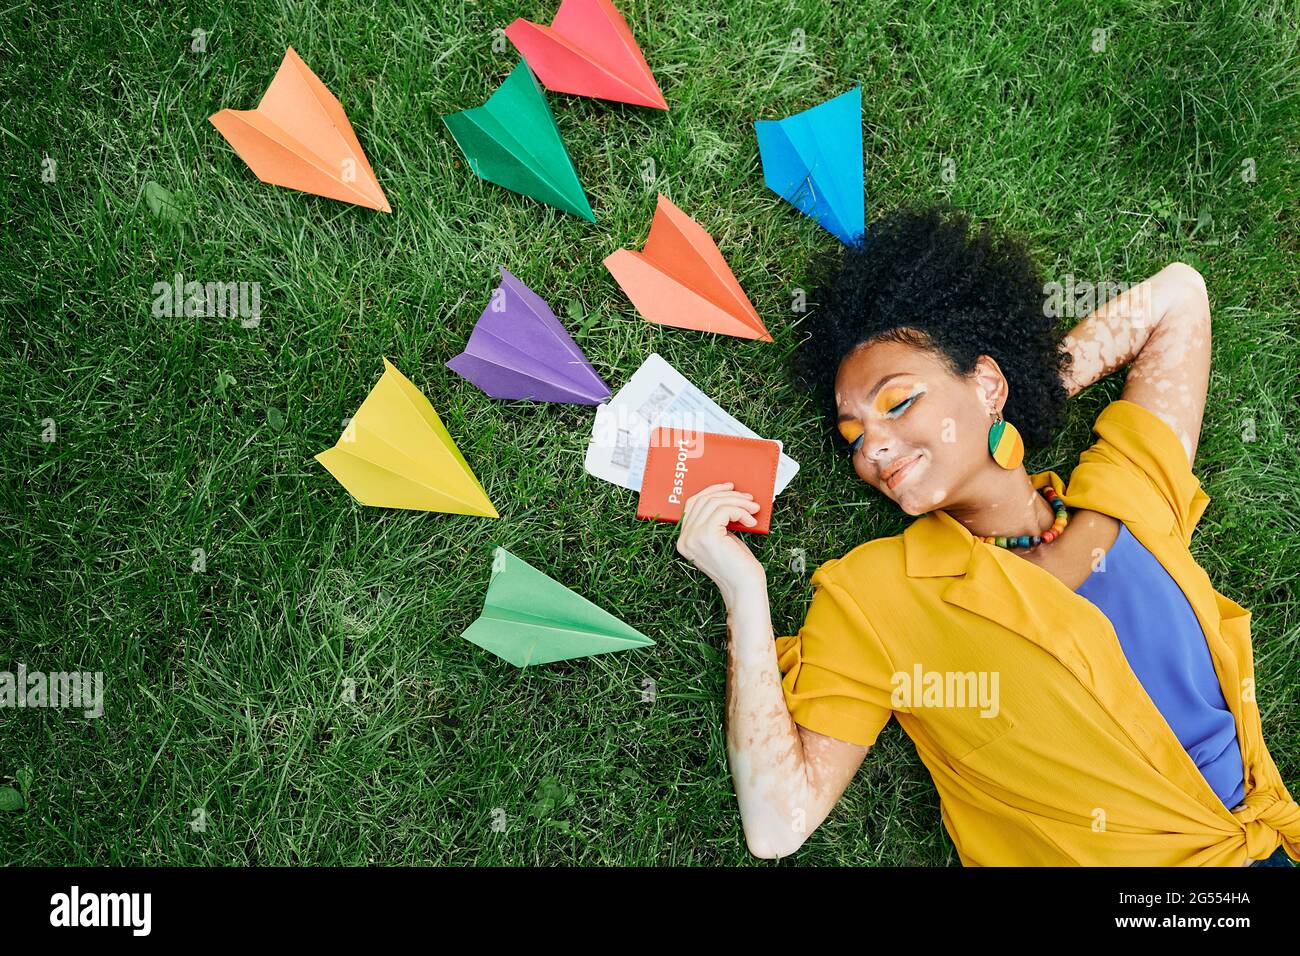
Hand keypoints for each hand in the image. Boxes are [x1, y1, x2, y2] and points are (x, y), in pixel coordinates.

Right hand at [674, 482, 766, 605]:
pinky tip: (751, 522)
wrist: (745, 588)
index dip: (712, 491)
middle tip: (749, 499)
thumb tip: (726, 495)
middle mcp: (684, 539)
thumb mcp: (723, 539)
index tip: (730, 488)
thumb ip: (716, 521)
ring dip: (738, 502)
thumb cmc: (738, 566)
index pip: (692, 504)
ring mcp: (693, 537)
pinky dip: (741, 511)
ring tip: (754, 509)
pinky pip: (724, 510)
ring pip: (714, 503)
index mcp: (684, 540)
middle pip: (703, 500)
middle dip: (729, 495)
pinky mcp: (707, 536)